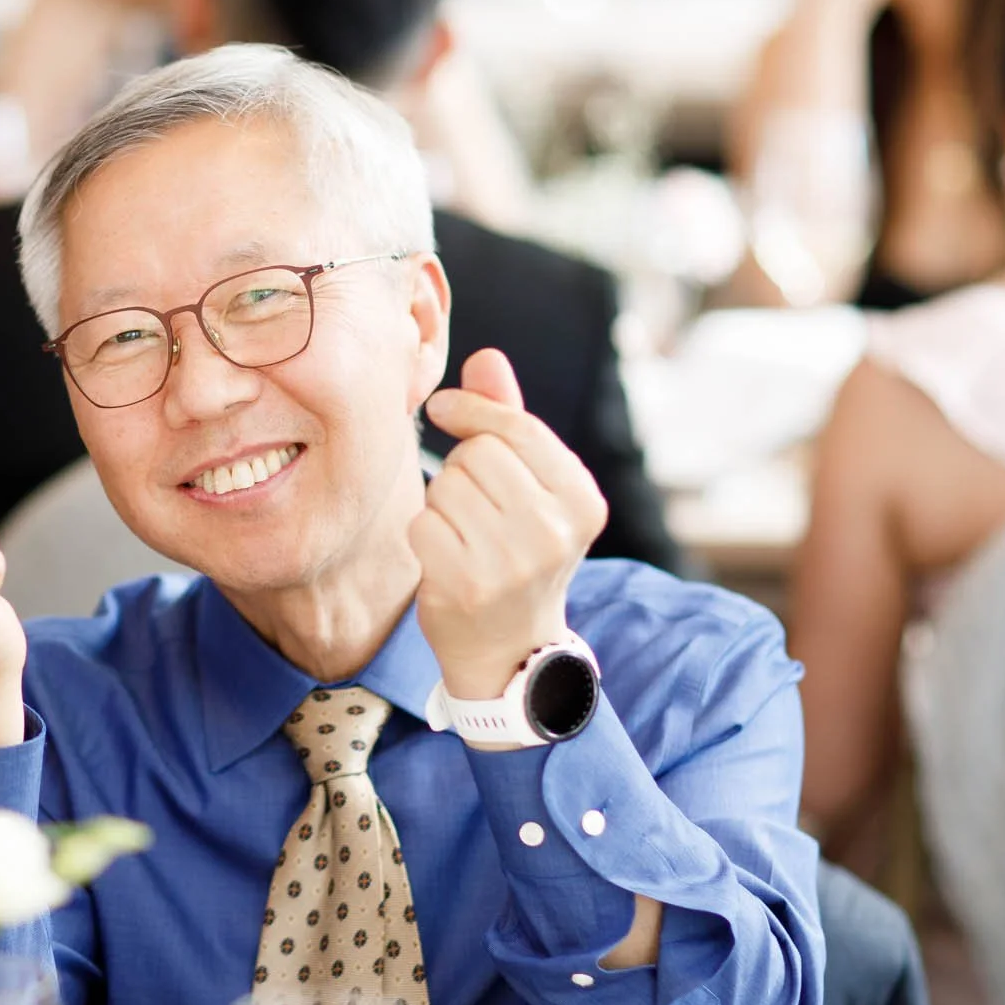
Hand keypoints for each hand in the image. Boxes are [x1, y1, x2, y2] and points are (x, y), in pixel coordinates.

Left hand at [412, 351, 607, 710]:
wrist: (510, 648)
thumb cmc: (517, 551)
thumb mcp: (531, 488)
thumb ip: (509, 420)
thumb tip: (485, 356)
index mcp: (582, 499)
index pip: (517, 427)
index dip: (474, 409)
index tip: (445, 407)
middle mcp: (555, 530)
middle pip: (477, 454)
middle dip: (462, 470)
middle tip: (475, 507)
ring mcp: (512, 562)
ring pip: (445, 486)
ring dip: (442, 503)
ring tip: (465, 535)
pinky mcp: (467, 585)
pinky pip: (423, 522)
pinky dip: (424, 534)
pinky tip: (446, 559)